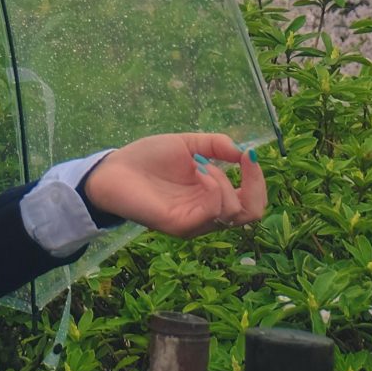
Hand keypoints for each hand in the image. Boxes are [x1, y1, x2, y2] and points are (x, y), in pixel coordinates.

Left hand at [81, 134, 268, 238]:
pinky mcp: (181, 226)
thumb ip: (215, 145)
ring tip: (200, 164)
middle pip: (251, 214)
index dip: (258, 180)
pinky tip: (197, 171)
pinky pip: (212, 213)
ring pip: (233, 212)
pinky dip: (214, 188)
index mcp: (211, 197)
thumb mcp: (186, 144)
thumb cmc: (147, 158)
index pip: (250, 202)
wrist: (113, 169)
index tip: (251, 155)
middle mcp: (207, 213)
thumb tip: (245, 151)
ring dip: (224, 180)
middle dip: (255, 185)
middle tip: (244, 160)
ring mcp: (195, 222)